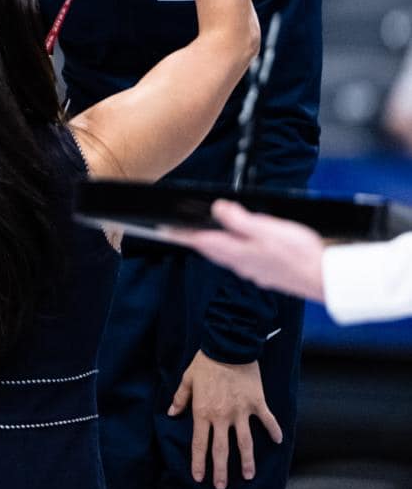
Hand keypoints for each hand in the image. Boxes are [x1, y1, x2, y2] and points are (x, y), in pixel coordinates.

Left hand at [168, 349, 281, 488]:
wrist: (228, 345)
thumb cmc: (205, 361)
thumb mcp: (188, 378)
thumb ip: (180, 398)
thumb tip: (171, 413)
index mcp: (203, 412)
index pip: (199, 444)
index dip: (199, 462)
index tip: (199, 477)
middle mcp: (222, 417)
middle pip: (221, 450)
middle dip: (220, 470)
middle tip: (221, 486)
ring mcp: (241, 412)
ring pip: (245, 443)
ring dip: (247, 461)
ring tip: (248, 475)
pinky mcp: (257, 403)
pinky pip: (267, 420)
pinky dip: (274, 430)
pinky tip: (279, 441)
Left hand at [170, 200, 325, 302]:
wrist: (325, 279)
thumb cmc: (300, 255)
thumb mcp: (268, 230)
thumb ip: (240, 221)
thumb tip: (218, 209)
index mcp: (238, 253)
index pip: (202, 241)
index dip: (182, 234)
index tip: (163, 229)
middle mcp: (241, 264)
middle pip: (210, 249)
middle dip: (193, 239)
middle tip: (177, 231)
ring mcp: (253, 270)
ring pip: (224, 255)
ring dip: (210, 245)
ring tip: (199, 235)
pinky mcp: (265, 272)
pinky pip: (240, 259)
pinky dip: (230, 250)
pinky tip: (236, 245)